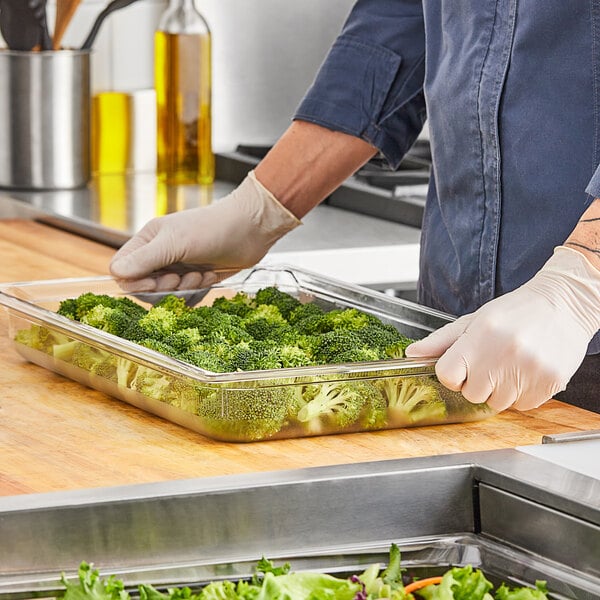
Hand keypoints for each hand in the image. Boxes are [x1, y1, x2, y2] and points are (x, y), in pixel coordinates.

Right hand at [109, 171, 300, 291]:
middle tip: (181, 279)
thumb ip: (145, 259)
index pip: (122, 271)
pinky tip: (210, 277)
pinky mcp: (196, 278)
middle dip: (164, 289)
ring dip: (184, 290)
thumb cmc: (213, 228)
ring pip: (166, 295)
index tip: (155, 282)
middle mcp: (160, 255)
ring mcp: (178, 267)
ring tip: (201, 274)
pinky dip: (197, 292)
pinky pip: (186, 297)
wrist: (251, 228)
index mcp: (148, 241)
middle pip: (144, 288)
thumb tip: (116, 274)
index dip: (135, 283)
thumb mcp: (175, 243)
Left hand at [405, 246, 599, 411]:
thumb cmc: (516, 312)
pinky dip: (522, 393)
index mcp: (479, 338)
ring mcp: (528, 370)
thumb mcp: (474, 320)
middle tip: (491, 362)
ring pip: (498, 403)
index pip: (447, 375)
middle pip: (472, 394)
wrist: (563, 304)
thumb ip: (441, 341)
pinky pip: (523, 405)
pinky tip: (527, 371)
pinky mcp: (549, 383)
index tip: (462, 366)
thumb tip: (412, 353)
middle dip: (477, 382)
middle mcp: (502, 355)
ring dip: (501, 389)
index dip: (452, 374)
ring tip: (511, 364)